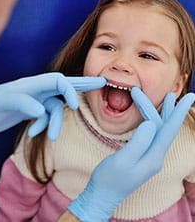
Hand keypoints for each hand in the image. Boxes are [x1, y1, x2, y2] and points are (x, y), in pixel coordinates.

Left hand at [0, 73, 105, 141]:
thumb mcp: (0, 102)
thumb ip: (22, 103)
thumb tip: (41, 111)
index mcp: (32, 84)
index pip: (59, 81)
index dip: (70, 90)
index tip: (73, 106)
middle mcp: (37, 90)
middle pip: (65, 85)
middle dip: (83, 85)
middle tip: (101, 82)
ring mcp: (36, 101)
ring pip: (55, 109)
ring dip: (54, 124)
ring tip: (49, 136)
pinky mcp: (32, 111)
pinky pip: (46, 118)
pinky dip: (43, 126)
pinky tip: (33, 132)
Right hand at [68, 88, 194, 220]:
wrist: (103, 194)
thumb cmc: (109, 178)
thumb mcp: (122, 160)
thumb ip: (138, 142)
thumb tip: (151, 123)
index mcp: (153, 157)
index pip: (169, 130)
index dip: (178, 112)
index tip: (190, 96)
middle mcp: (155, 157)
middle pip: (164, 128)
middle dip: (166, 109)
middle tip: (170, 94)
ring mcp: (150, 158)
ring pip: (158, 131)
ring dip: (160, 115)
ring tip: (166, 101)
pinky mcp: (142, 157)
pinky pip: (152, 136)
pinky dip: (153, 123)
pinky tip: (152, 118)